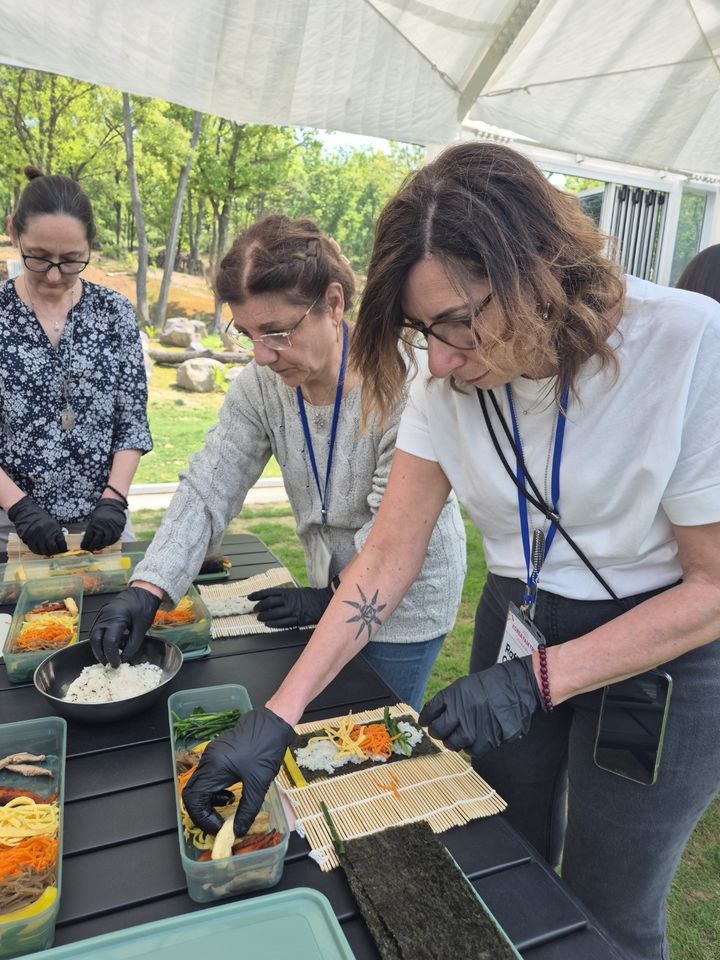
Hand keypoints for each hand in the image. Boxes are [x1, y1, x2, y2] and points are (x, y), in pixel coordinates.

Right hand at [7, 496, 66, 555]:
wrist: (26, 513)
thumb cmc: (40, 518)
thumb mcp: (52, 523)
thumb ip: (56, 533)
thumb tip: (60, 544)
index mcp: (53, 528)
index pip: (61, 542)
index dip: (63, 548)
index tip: (64, 551)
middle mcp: (45, 533)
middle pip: (53, 548)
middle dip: (56, 552)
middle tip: (56, 553)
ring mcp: (36, 537)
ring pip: (43, 550)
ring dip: (47, 553)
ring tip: (49, 553)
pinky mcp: (28, 539)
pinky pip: (34, 549)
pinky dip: (38, 552)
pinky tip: (41, 551)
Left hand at [81, 498, 126, 551]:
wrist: (112, 505)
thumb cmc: (101, 513)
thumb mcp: (94, 519)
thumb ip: (92, 529)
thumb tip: (87, 540)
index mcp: (94, 524)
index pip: (88, 537)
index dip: (85, 544)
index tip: (83, 547)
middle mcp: (102, 527)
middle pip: (96, 541)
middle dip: (92, 547)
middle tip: (90, 550)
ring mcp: (111, 528)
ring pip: (106, 541)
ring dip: (101, 546)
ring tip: (98, 548)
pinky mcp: (118, 529)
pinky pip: (114, 539)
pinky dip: (110, 543)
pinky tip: (107, 544)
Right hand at [88, 586, 160, 666]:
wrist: (144, 591)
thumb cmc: (144, 606)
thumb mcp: (142, 628)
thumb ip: (133, 645)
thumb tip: (124, 658)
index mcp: (116, 617)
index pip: (109, 641)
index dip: (111, 655)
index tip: (116, 664)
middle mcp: (105, 615)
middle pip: (95, 639)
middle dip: (100, 653)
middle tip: (108, 663)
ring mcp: (102, 613)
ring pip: (93, 634)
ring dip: (99, 647)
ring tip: (108, 657)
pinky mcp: (102, 614)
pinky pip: (97, 629)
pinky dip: (101, 639)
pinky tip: (109, 645)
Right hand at [183, 706, 295, 835]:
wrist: (273, 722)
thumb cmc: (266, 749)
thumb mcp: (258, 784)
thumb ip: (247, 810)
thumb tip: (238, 830)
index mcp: (213, 767)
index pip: (193, 800)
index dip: (202, 818)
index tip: (219, 827)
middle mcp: (207, 760)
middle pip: (193, 792)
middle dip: (204, 811)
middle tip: (220, 821)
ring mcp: (212, 754)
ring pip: (200, 784)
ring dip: (211, 799)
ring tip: (231, 801)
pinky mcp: (218, 752)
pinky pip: (209, 775)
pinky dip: (216, 788)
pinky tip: (233, 789)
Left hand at [249, 585, 332, 627]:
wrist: (325, 601)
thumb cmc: (312, 596)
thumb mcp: (298, 591)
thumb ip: (286, 595)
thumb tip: (274, 599)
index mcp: (288, 592)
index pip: (269, 592)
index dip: (258, 594)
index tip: (250, 597)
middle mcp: (289, 600)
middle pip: (269, 603)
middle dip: (259, 606)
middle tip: (255, 609)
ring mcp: (293, 610)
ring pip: (274, 614)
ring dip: (265, 616)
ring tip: (260, 618)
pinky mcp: (298, 619)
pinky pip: (283, 623)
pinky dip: (274, 624)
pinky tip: (268, 624)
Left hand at [418, 656, 544, 756]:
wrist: (516, 688)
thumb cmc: (488, 686)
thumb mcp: (463, 686)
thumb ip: (446, 701)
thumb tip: (428, 716)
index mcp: (453, 697)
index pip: (429, 713)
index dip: (425, 718)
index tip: (425, 721)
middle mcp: (460, 713)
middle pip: (438, 731)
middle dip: (436, 732)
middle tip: (440, 730)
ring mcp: (473, 728)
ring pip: (453, 744)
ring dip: (452, 741)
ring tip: (458, 735)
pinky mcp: (487, 740)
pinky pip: (471, 750)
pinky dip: (470, 747)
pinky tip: (473, 738)